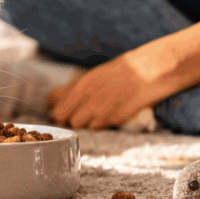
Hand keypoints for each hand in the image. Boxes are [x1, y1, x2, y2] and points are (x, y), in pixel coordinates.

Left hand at [46, 46, 181, 129]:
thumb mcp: (93, 75)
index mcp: (82, 84)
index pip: (55, 105)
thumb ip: (73, 89)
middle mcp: (89, 99)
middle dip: (67, 116)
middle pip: (64, 118)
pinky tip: (107, 113)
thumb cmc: (120, 71)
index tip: (59, 107)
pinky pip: (97, 127)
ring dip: (84, 121)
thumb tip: (51, 100)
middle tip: (75, 111)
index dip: (56, 108)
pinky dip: (99, 123)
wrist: (148, 73)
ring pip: (80, 125)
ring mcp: (102, 111)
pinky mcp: (114, 120)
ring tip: (94, 111)